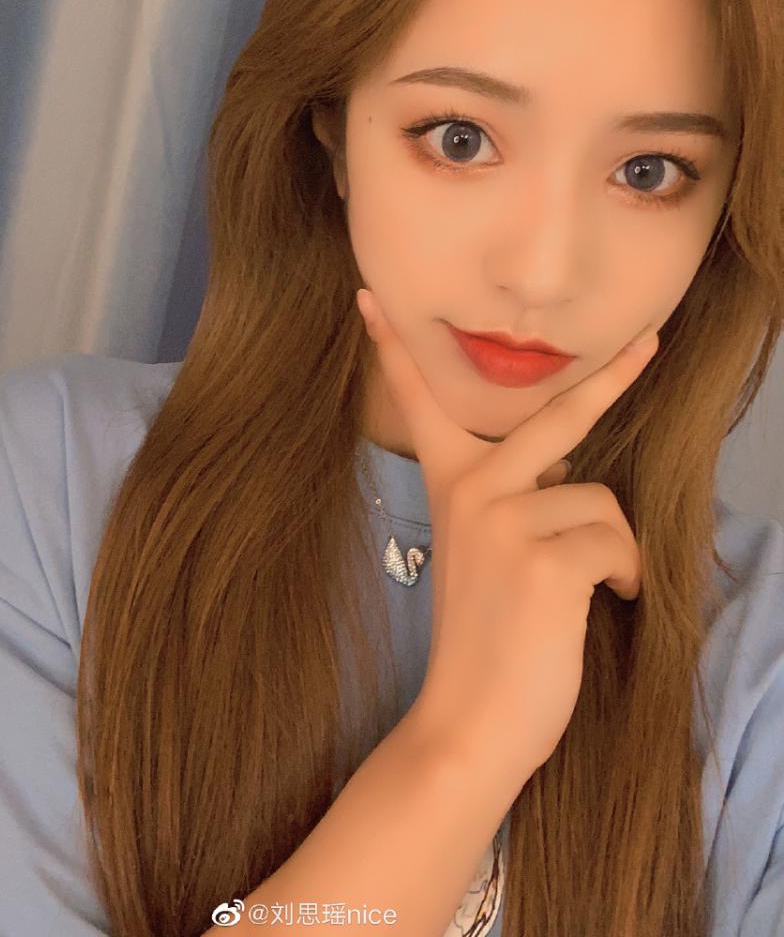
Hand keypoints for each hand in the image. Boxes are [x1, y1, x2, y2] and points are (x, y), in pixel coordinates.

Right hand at [355, 288, 658, 779]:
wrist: (469, 722)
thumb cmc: (486, 642)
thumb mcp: (485, 556)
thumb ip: (511, 503)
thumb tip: (570, 471)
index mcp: (449, 486)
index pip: (417, 402)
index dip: (394, 349)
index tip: (369, 298)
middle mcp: (472, 491)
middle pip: (555, 416)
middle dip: (610, 378)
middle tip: (652, 339)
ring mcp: (504, 522)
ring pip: (603, 502)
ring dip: (614, 551)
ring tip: (593, 591)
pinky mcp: (544, 560)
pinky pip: (616, 543)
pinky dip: (626, 576)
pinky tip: (607, 602)